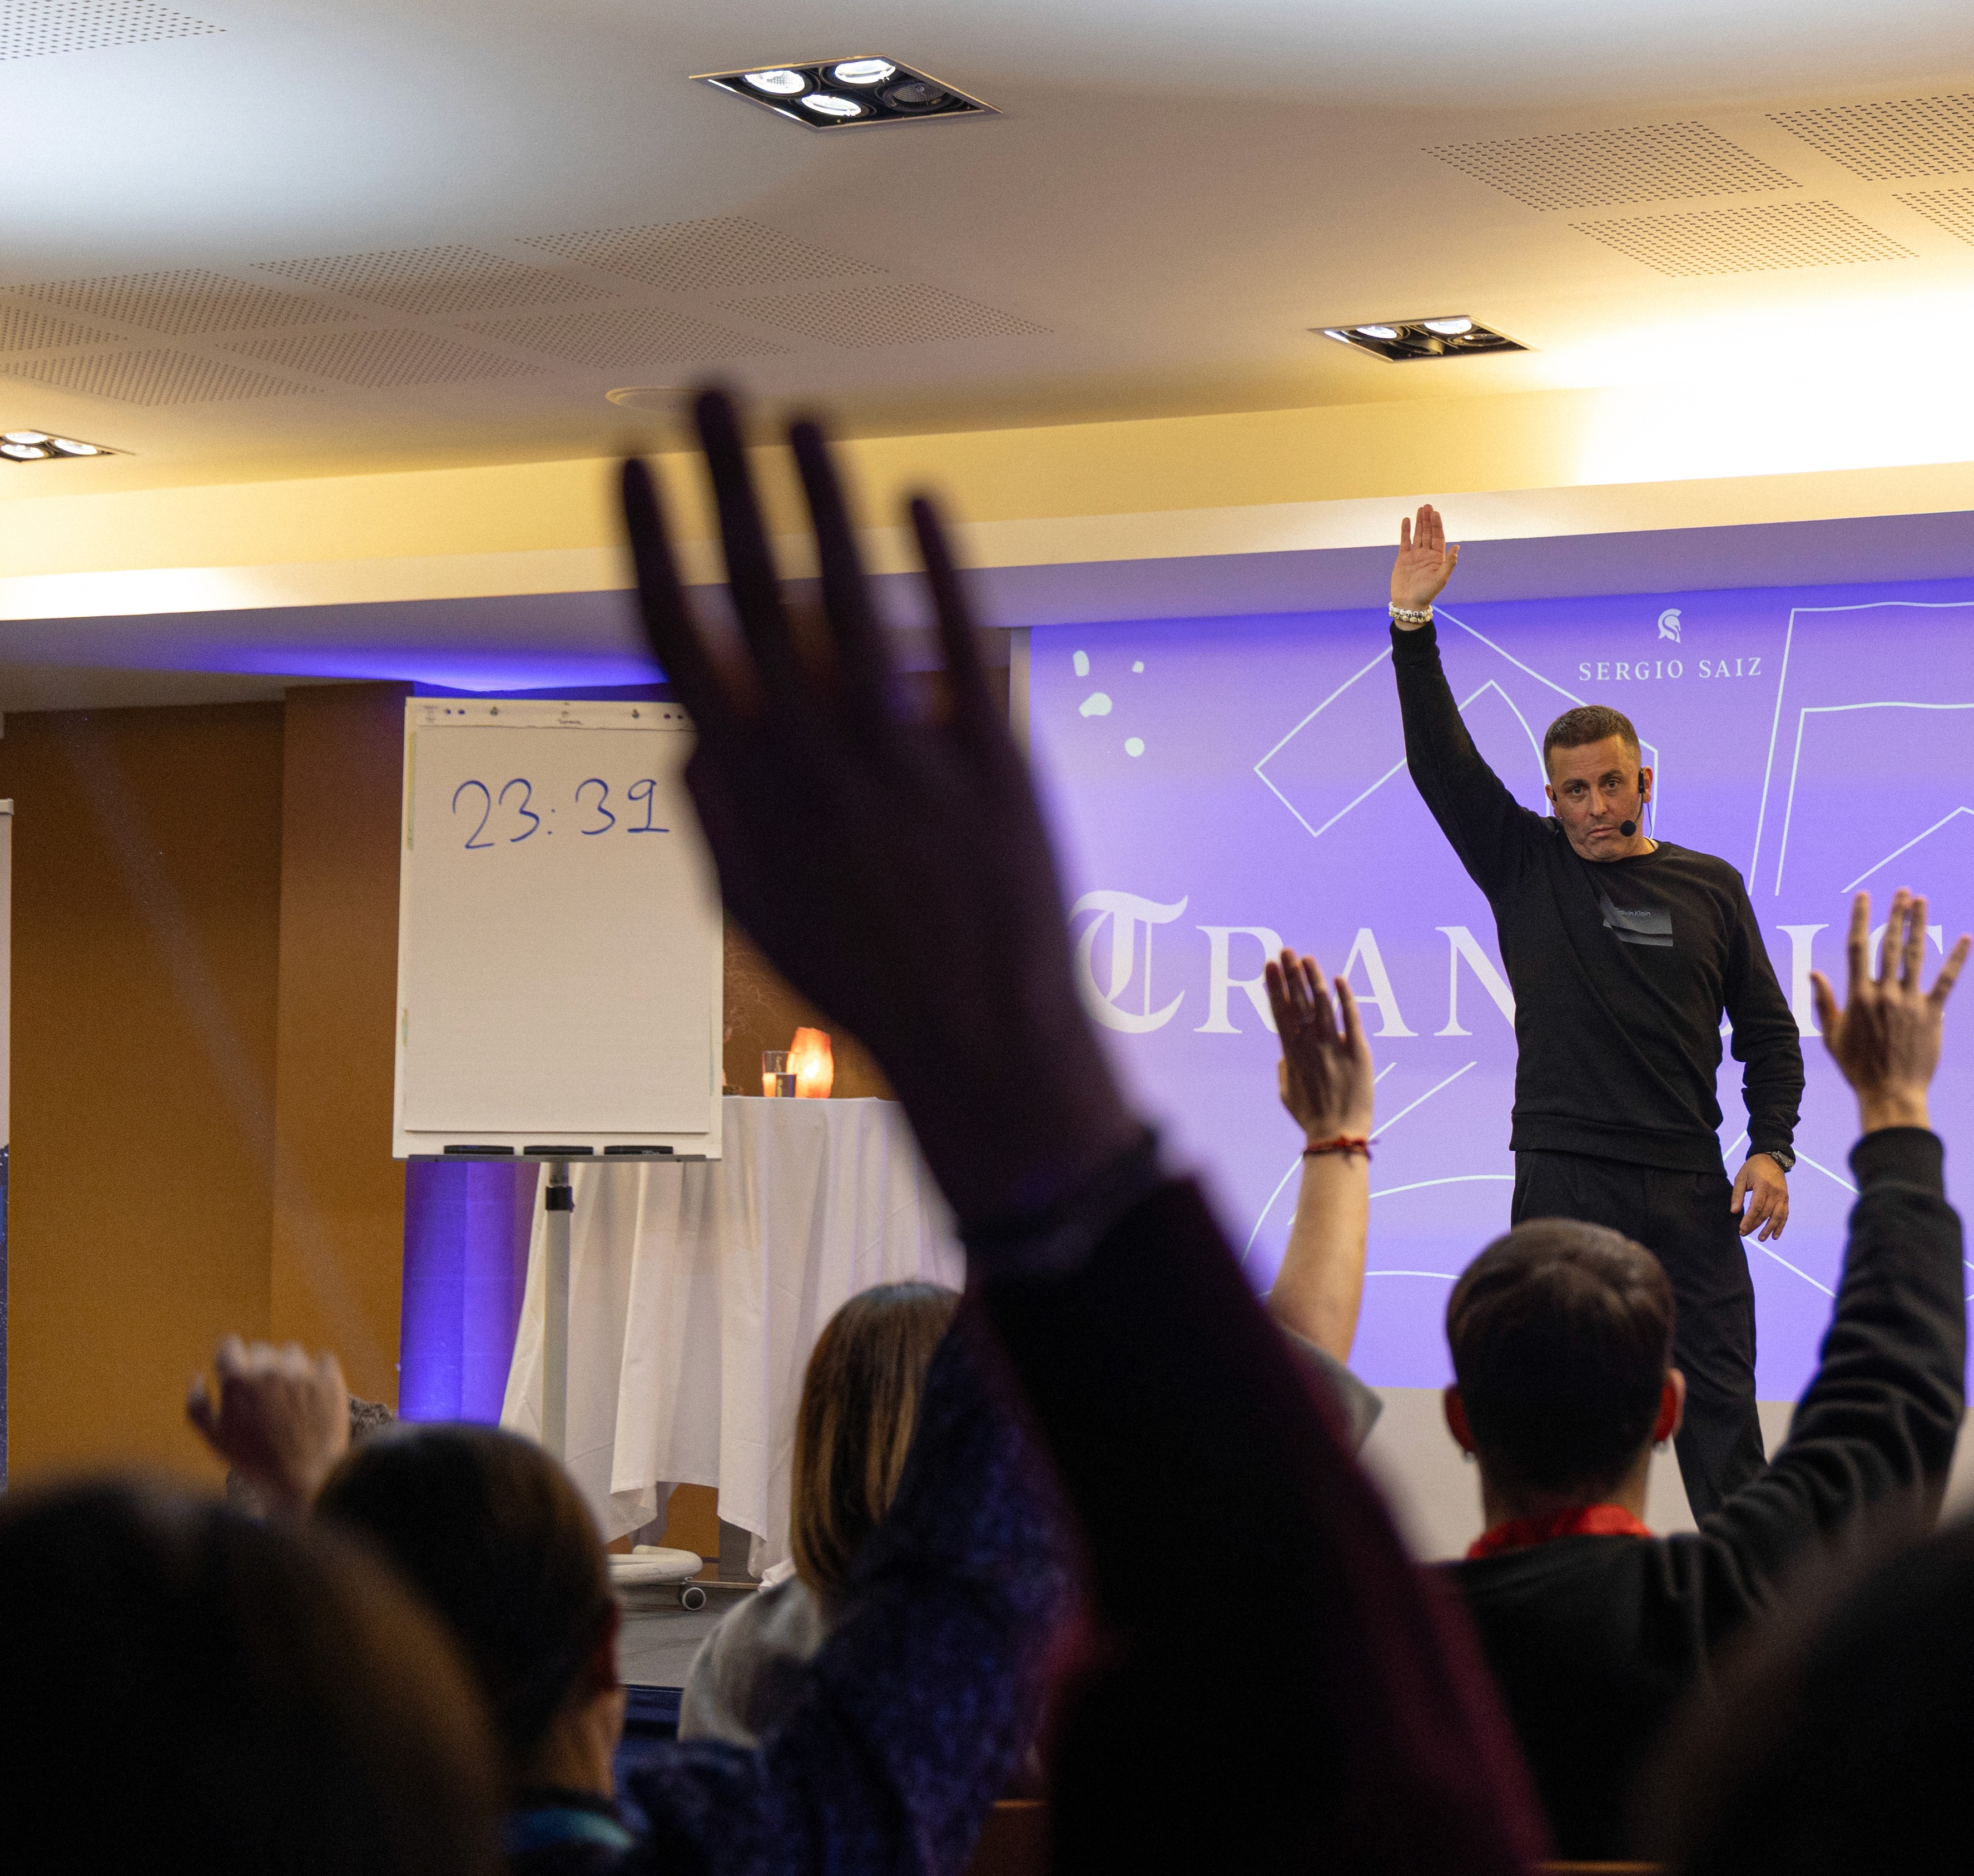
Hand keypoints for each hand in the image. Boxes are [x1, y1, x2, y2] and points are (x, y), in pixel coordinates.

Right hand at [186, 1336, 350, 1515]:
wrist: (303, 1479)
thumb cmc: (253, 1461)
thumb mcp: (213, 1438)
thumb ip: (197, 1405)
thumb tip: (197, 1377)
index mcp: (237, 1381)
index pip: (229, 1345)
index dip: (231, 1356)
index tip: (236, 1366)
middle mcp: (269, 1371)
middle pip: (261, 1350)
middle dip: (259, 1366)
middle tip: (263, 1393)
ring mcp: (301, 1374)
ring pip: (291, 1352)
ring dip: (288, 1367)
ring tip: (289, 1394)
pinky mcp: (329, 1381)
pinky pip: (323, 1359)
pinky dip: (317, 1371)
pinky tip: (313, 1391)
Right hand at [620, 390, 1139, 1226]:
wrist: (986, 1040)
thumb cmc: (862, 974)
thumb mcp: (754, 909)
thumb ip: (715, 815)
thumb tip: (690, 726)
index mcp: (747, 790)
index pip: (677, 636)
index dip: (650, 541)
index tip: (633, 459)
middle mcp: (815, 757)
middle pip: (754, 587)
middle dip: (725, 478)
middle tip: (706, 388)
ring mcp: (906, 752)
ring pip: (852, 594)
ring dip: (822, 495)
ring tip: (801, 416)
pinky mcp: (992, 755)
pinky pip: (960, 639)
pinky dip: (938, 565)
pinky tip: (918, 497)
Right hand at [1270, 950, 1374, 1142]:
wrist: (1338, 1134)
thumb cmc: (1311, 1119)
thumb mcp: (1287, 1095)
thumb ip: (1283, 1071)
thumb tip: (1282, 1055)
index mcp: (1291, 1053)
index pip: (1280, 1012)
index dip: (1273, 987)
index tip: (1267, 966)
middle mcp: (1310, 1045)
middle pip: (1297, 1002)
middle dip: (1289, 974)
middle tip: (1284, 950)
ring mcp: (1333, 1046)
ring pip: (1322, 1004)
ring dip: (1313, 978)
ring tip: (1306, 958)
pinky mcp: (1357, 1051)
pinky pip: (1350, 1018)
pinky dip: (1345, 998)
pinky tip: (1339, 979)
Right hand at [1389, 504, 1457, 614]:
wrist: (1409, 604)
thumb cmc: (1426, 593)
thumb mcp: (1440, 579)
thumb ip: (1449, 563)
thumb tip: (1456, 547)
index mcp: (1437, 558)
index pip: (1438, 537)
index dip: (1437, 525)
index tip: (1435, 513)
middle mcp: (1427, 555)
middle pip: (1428, 533)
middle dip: (1428, 519)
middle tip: (1428, 505)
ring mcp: (1415, 555)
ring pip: (1417, 534)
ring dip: (1419, 522)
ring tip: (1420, 509)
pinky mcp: (1403, 558)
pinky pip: (1405, 541)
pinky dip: (1406, 531)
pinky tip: (1407, 520)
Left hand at [1731, 1152, 1790, 1240]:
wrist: (1771, 1158)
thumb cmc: (1753, 1168)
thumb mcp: (1741, 1178)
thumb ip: (1737, 1195)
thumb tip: (1734, 1211)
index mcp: (1763, 1186)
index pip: (1756, 1207)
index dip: (1749, 1219)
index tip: (1741, 1229)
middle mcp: (1775, 1192)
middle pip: (1765, 1213)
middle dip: (1754, 1225)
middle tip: (1744, 1234)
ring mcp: (1782, 1196)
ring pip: (1777, 1216)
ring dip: (1769, 1229)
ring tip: (1761, 1238)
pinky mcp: (1785, 1198)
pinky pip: (1784, 1214)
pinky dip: (1780, 1226)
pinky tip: (1775, 1236)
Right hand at [1809, 889, 1970, 1134]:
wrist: (1890, 1095)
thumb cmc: (1859, 1070)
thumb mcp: (1833, 1036)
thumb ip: (1825, 1002)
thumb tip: (1813, 973)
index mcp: (1858, 997)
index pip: (1858, 948)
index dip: (1861, 919)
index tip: (1864, 897)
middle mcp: (1884, 994)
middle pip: (1890, 944)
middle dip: (1895, 915)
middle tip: (1902, 891)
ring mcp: (1909, 1003)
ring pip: (1915, 955)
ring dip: (1919, 925)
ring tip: (1922, 901)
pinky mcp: (1932, 1015)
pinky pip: (1946, 981)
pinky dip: (1956, 959)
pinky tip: (1965, 939)